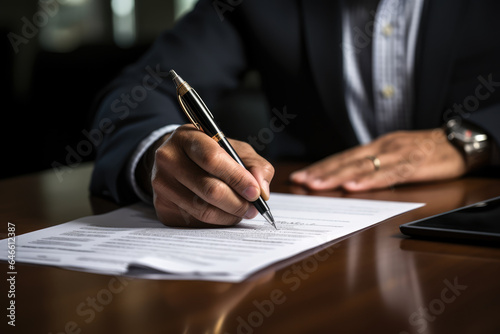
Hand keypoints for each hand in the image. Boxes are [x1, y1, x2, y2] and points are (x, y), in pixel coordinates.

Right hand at [149, 124, 273, 226]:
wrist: (175, 161)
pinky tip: (223, 214)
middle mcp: (168, 159)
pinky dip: (216, 222)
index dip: (237, 178)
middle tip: (253, 208)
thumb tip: (262, 190)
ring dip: (230, 215)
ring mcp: (161, 185)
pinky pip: (196, 222)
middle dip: (238, 202)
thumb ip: (255, 165)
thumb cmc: (209, 153)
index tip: (255, 192)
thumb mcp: (234, 148)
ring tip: (243, 211)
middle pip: (209, 189)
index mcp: (187, 137)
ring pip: (203, 210)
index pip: (212, 159)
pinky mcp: (162, 207)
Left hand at [290, 129, 466, 191]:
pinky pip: (389, 174)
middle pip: (347, 161)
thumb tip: (348, 178)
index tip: (300, 176)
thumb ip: (374, 164)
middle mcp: (383, 147)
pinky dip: (370, 181)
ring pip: (362, 166)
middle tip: (300, 181)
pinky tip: (354, 187)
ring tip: (317, 185)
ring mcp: (397, 154)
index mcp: (377, 146)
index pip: (343, 157)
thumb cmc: (424, 150)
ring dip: (337, 176)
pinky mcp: (414, 164)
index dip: (321, 167)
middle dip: (321, 172)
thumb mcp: (395, 154)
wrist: (459, 142)